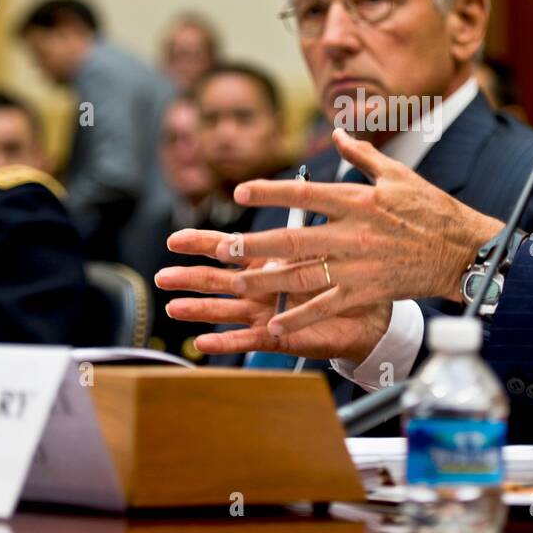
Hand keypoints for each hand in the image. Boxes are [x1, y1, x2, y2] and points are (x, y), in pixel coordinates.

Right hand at [156, 228, 391, 362]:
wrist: (370, 312)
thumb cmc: (346, 275)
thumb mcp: (321, 244)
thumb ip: (303, 224)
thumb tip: (297, 189)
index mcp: (268, 262)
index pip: (229, 250)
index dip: (202, 244)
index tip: (175, 239)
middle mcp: (260, 288)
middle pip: (218, 281)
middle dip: (189, 277)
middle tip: (162, 274)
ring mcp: (266, 313)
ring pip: (225, 311)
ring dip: (198, 309)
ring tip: (172, 307)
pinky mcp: (279, 336)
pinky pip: (248, 340)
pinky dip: (225, 342)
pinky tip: (201, 343)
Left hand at [214, 128, 501, 335]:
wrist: (461, 250)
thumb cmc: (432, 209)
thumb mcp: (398, 174)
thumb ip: (362, 155)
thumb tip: (336, 132)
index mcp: (359, 200)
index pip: (305, 193)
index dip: (271, 192)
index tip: (241, 191)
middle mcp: (354, 233)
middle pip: (294, 239)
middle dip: (255, 245)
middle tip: (224, 248)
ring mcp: (359, 265)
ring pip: (304, 275)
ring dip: (268, 280)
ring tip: (237, 283)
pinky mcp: (368, 290)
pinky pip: (327, 306)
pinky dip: (300, 316)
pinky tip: (275, 322)